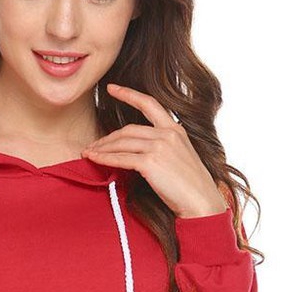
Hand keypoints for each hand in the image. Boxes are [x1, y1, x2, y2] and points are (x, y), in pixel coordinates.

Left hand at [83, 83, 229, 217]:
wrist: (202, 202)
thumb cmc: (191, 186)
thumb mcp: (181, 157)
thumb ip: (164, 147)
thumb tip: (141, 150)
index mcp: (176, 129)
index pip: (149, 104)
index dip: (128, 94)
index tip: (111, 88)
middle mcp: (167, 134)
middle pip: (128, 129)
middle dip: (107, 137)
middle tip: (94, 144)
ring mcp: (159, 147)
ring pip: (122, 142)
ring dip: (103, 148)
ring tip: (89, 153)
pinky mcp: (150, 162)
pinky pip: (121, 158)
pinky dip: (104, 158)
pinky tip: (94, 158)